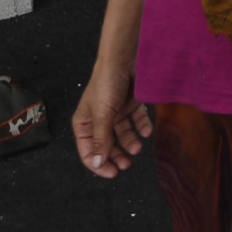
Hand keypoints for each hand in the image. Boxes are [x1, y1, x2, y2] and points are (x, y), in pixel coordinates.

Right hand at [72, 63, 152, 178]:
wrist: (124, 58)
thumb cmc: (107, 84)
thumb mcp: (103, 115)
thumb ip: (101, 140)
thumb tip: (96, 164)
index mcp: (85, 123)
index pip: (88, 151)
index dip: (98, 164)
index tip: (112, 173)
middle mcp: (99, 120)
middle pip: (106, 145)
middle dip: (116, 156)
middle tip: (127, 164)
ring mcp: (115, 113)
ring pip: (122, 135)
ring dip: (130, 143)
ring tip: (137, 148)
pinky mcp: (131, 105)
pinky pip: (136, 121)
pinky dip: (141, 127)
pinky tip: (147, 131)